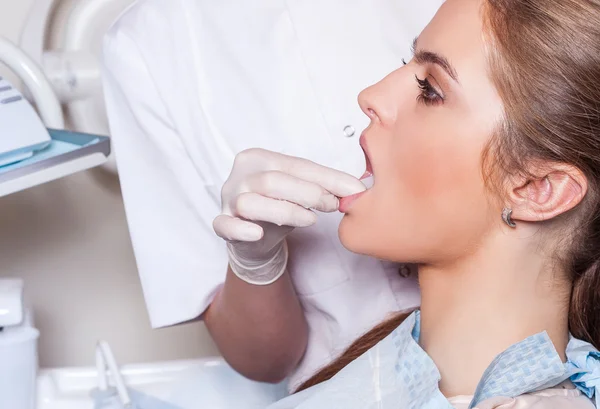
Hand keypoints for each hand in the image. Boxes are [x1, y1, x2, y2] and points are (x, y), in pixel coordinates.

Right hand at [213, 148, 364, 284]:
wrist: (256, 237)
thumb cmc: (279, 206)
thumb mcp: (301, 191)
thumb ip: (323, 185)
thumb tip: (356, 188)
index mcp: (259, 158)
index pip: (296, 165)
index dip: (327, 178)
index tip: (354, 189)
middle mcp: (241, 175)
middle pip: (273, 180)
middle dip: (309, 193)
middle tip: (333, 205)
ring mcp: (228, 199)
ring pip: (252, 202)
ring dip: (285, 211)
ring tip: (310, 219)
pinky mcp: (222, 223)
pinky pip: (224, 225)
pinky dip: (240, 229)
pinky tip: (257, 233)